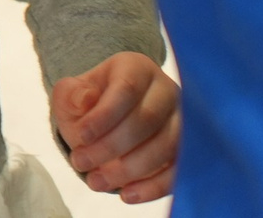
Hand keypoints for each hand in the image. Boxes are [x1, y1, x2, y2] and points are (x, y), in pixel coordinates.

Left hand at [53, 52, 178, 202]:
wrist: (109, 118)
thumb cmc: (89, 103)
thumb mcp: (71, 94)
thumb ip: (71, 95)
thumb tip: (84, 100)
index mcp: (135, 68)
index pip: (125, 89)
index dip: (103, 116)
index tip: (80, 137)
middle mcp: (166, 89)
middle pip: (146, 119)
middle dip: (111, 146)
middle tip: (81, 163)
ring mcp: (184, 119)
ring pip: (167, 146)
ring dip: (131, 169)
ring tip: (97, 181)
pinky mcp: (192, 148)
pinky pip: (179, 169)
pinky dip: (154, 186)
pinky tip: (128, 195)